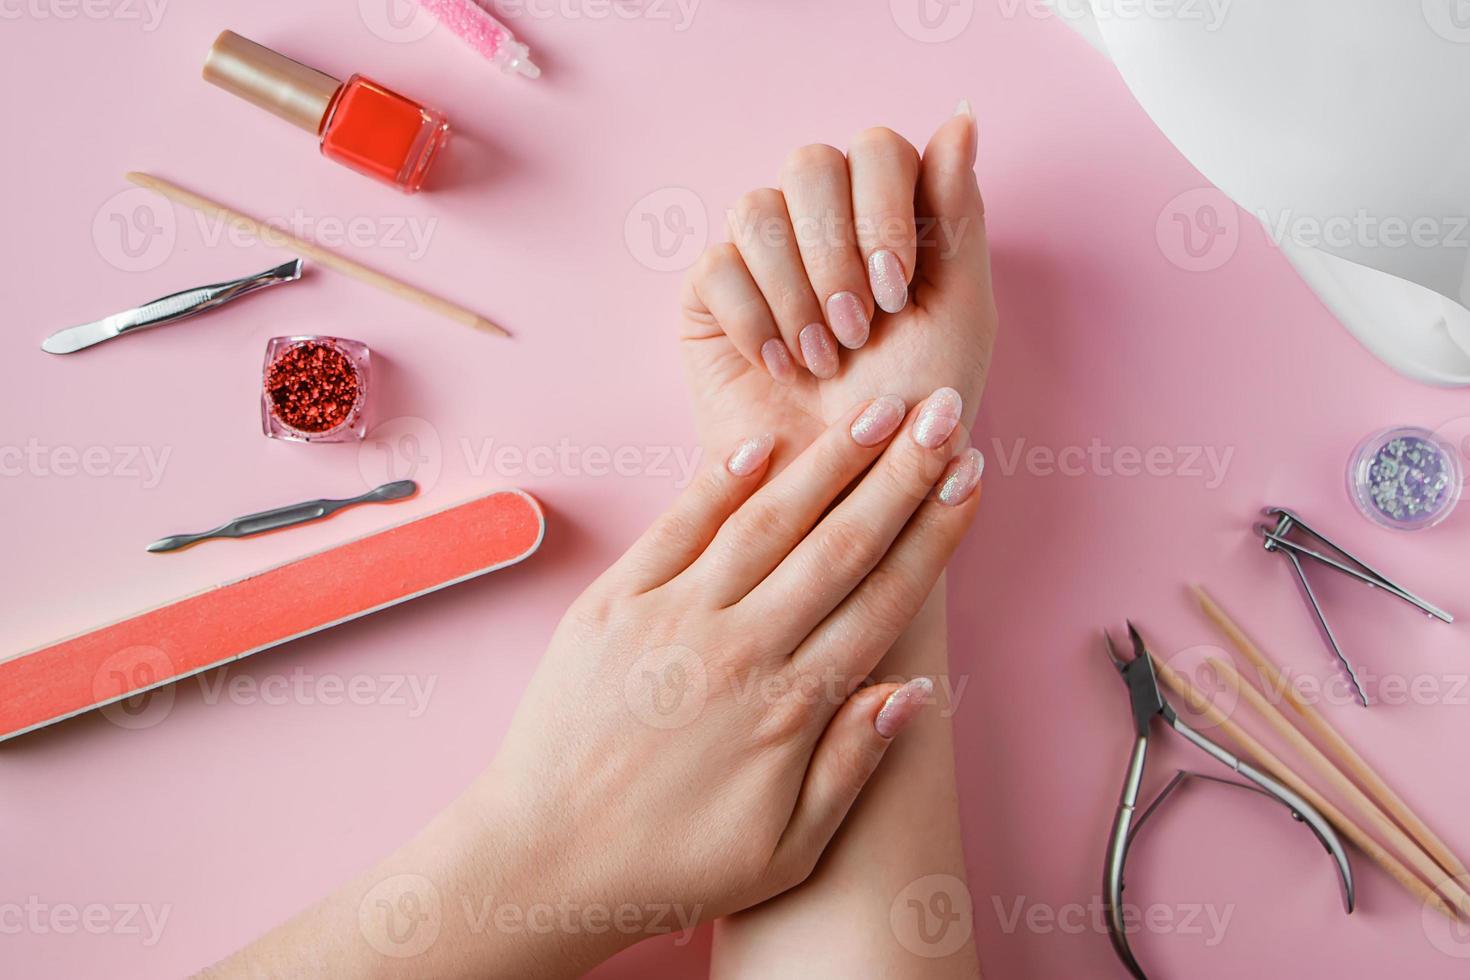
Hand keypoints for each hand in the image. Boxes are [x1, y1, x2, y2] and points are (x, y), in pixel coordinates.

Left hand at [465, 392, 982, 973]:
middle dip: (900, 472)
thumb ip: (851, 767)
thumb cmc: (667, 867)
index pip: (882, 599)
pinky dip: (721, 482)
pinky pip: (676, 527)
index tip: (969, 478)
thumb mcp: (783, 851)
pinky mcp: (612, 605)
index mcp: (790, 707)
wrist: (541, 862)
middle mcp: (739, 649)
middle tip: (943, 412)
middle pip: (839, 544)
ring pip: (767, 521)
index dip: (933, 533)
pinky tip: (764, 445)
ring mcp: (671, 618)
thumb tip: (913, 691)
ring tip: (876, 412)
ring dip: (828, 462)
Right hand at [679, 104, 996, 460]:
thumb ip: (958, 213)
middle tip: (855, 331)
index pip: (876, 149)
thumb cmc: (914, 414)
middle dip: (835, 254)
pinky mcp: (709, 298)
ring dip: (796, 293)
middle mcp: (821, 227)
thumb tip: (961, 114)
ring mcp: (760, 258)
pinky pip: (715, 265)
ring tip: (819, 362)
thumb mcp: (959, 313)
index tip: (895, 294)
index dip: (882, 212)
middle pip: (810, 163)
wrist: (848, 490)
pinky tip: (779, 367)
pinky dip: (755, 321)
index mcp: (887, 217)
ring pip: (757, 208)